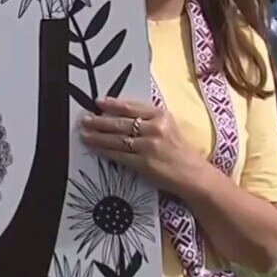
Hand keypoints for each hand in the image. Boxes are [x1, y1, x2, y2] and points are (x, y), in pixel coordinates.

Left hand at [78, 97, 203, 194]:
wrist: (193, 174)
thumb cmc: (179, 151)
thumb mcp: (168, 127)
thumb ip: (149, 120)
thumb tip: (120, 116)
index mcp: (161, 115)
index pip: (131, 107)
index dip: (113, 104)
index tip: (98, 102)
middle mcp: (155, 128)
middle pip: (121, 122)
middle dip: (99, 121)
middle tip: (84, 119)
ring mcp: (149, 146)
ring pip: (117, 139)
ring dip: (97, 136)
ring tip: (84, 133)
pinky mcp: (143, 163)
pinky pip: (119, 155)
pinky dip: (104, 151)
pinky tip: (94, 148)